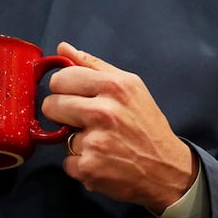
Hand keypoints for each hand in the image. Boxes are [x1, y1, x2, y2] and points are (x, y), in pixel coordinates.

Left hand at [42, 42, 197, 214]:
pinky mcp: (89, 167)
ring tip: (101, 143)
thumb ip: (93, 66)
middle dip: (62, 114)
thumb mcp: (130, 87)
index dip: (63, 89)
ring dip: (76, 142)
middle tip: (84, 122)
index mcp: (115, 86)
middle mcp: (104, 112)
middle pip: (51, 105)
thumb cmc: (146, 126)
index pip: (60, 78)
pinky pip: (66, 161)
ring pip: (59, 136)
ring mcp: (95, 141)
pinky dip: (80, 165)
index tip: (73, 97)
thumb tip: (62, 48)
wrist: (167, 169)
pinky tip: (101, 162)